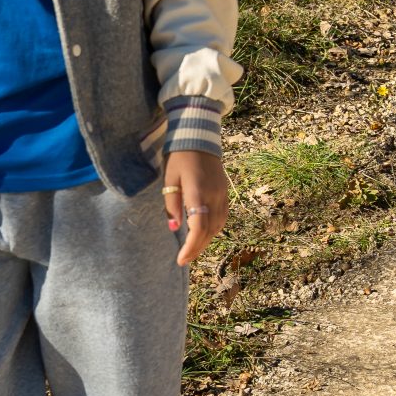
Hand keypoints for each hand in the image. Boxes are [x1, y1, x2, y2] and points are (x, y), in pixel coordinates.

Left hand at [162, 148, 231, 267]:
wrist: (199, 136)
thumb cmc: (179, 156)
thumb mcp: (170, 179)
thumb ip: (172, 204)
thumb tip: (174, 228)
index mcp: (198, 192)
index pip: (199, 227)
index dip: (191, 247)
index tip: (181, 259)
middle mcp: (214, 195)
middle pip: (209, 230)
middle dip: (197, 248)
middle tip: (183, 260)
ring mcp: (222, 193)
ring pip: (218, 225)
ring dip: (206, 240)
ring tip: (192, 249)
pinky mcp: (225, 191)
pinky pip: (222, 216)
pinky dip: (213, 229)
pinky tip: (203, 233)